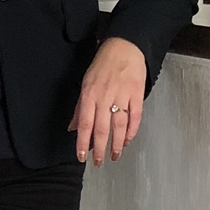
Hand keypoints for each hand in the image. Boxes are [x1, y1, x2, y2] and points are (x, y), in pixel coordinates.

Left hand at [68, 36, 145, 165]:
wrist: (125, 46)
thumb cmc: (103, 65)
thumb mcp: (86, 83)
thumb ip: (80, 108)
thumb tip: (73, 128)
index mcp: (90, 94)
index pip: (85, 124)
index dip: (83, 143)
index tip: (82, 157)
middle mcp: (105, 97)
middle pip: (102, 129)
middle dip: (99, 149)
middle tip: (98, 162)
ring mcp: (122, 96)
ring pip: (119, 126)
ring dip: (117, 144)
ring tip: (115, 155)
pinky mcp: (137, 94)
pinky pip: (135, 117)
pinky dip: (132, 131)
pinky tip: (128, 140)